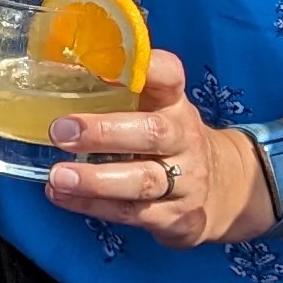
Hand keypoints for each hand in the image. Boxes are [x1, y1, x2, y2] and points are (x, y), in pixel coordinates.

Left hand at [42, 51, 273, 248]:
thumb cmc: (170, 138)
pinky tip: (63, 197)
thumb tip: (61, 68)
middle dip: (103, 132)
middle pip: (151, 132)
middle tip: (61, 131)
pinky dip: (93, 206)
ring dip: (95, 179)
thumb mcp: (159, 107)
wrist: (224, 189)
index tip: (108, 64)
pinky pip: (132, 213)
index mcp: (175, 101)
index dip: (146, 68)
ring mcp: (185, 181)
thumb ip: (122, 91)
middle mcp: (184, 137)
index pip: (169, 75)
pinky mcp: (176, 218)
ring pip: (141, 180)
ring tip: (58, 176)